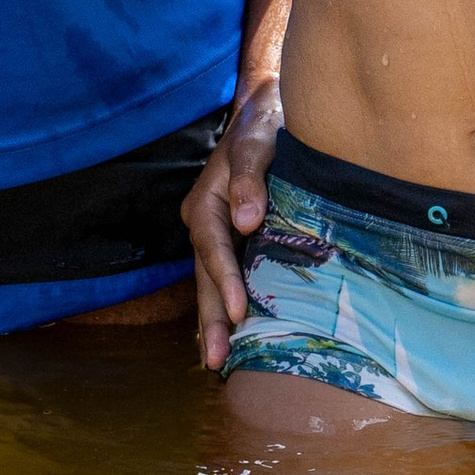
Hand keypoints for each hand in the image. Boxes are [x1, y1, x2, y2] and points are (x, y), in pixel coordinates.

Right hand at [182, 79, 282, 371]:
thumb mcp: (259, 139)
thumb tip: (246, 219)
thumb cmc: (266, 122)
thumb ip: (251, 175)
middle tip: (218, 360)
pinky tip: (236, 338)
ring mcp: (221, 235)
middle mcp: (207, 223)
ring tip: (220, 363)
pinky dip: (228, 307)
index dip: (224, 281)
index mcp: (206, 201)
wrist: (269, 111)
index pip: (213, 248)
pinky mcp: (238, 242)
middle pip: (205, 277)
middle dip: (211, 319)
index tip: (238, 311)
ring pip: (214, 284)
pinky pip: (229, 279)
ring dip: (217, 322)